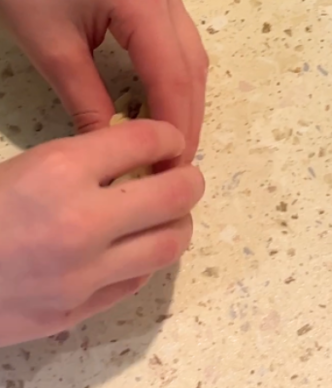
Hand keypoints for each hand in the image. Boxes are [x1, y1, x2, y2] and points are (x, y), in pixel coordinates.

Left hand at [0, 0, 207, 162]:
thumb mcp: (51, 50)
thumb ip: (86, 103)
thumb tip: (111, 149)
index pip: (171, 76)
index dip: (174, 127)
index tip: (168, 169)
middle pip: (192, 65)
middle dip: (187, 117)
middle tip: (176, 165)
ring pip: (191, 51)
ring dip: (186, 97)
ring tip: (173, 140)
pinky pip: (178, 36)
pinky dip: (176, 73)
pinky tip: (164, 100)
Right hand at [0, 120, 203, 345]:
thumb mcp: (27, 166)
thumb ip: (83, 159)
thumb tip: (135, 154)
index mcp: (64, 170)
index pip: (147, 141)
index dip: (168, 136)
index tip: (169, 139)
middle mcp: (83, 221)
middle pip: (176, 194)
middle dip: (189, 179)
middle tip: (183, 175)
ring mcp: (84, 273)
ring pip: (169, 244)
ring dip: (177, 224)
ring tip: (167, 214)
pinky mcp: (78, 311)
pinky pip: (137, 280)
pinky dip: (145, 260)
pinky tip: (133, 248)